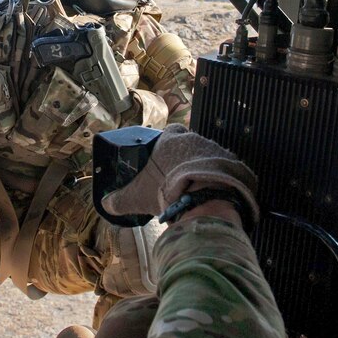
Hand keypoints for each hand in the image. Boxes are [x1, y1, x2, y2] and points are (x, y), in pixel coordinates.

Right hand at [101, 124, 258, 228]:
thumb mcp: (137, 197)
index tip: (163, 156)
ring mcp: (215, 150)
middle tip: (178, 176)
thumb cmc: (168, 190)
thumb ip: (120, 200)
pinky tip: (210, 191)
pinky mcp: (231, 163)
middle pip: (189, 143)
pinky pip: (223, 167)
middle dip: (184, 157)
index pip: (169, 132)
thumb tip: (106, 204)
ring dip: (201, 167)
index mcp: (169, 141)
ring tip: (195, 186)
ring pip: (206, 154)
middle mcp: (193, 140)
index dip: (166, 143)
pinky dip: (217, 177)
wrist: (204, 199)